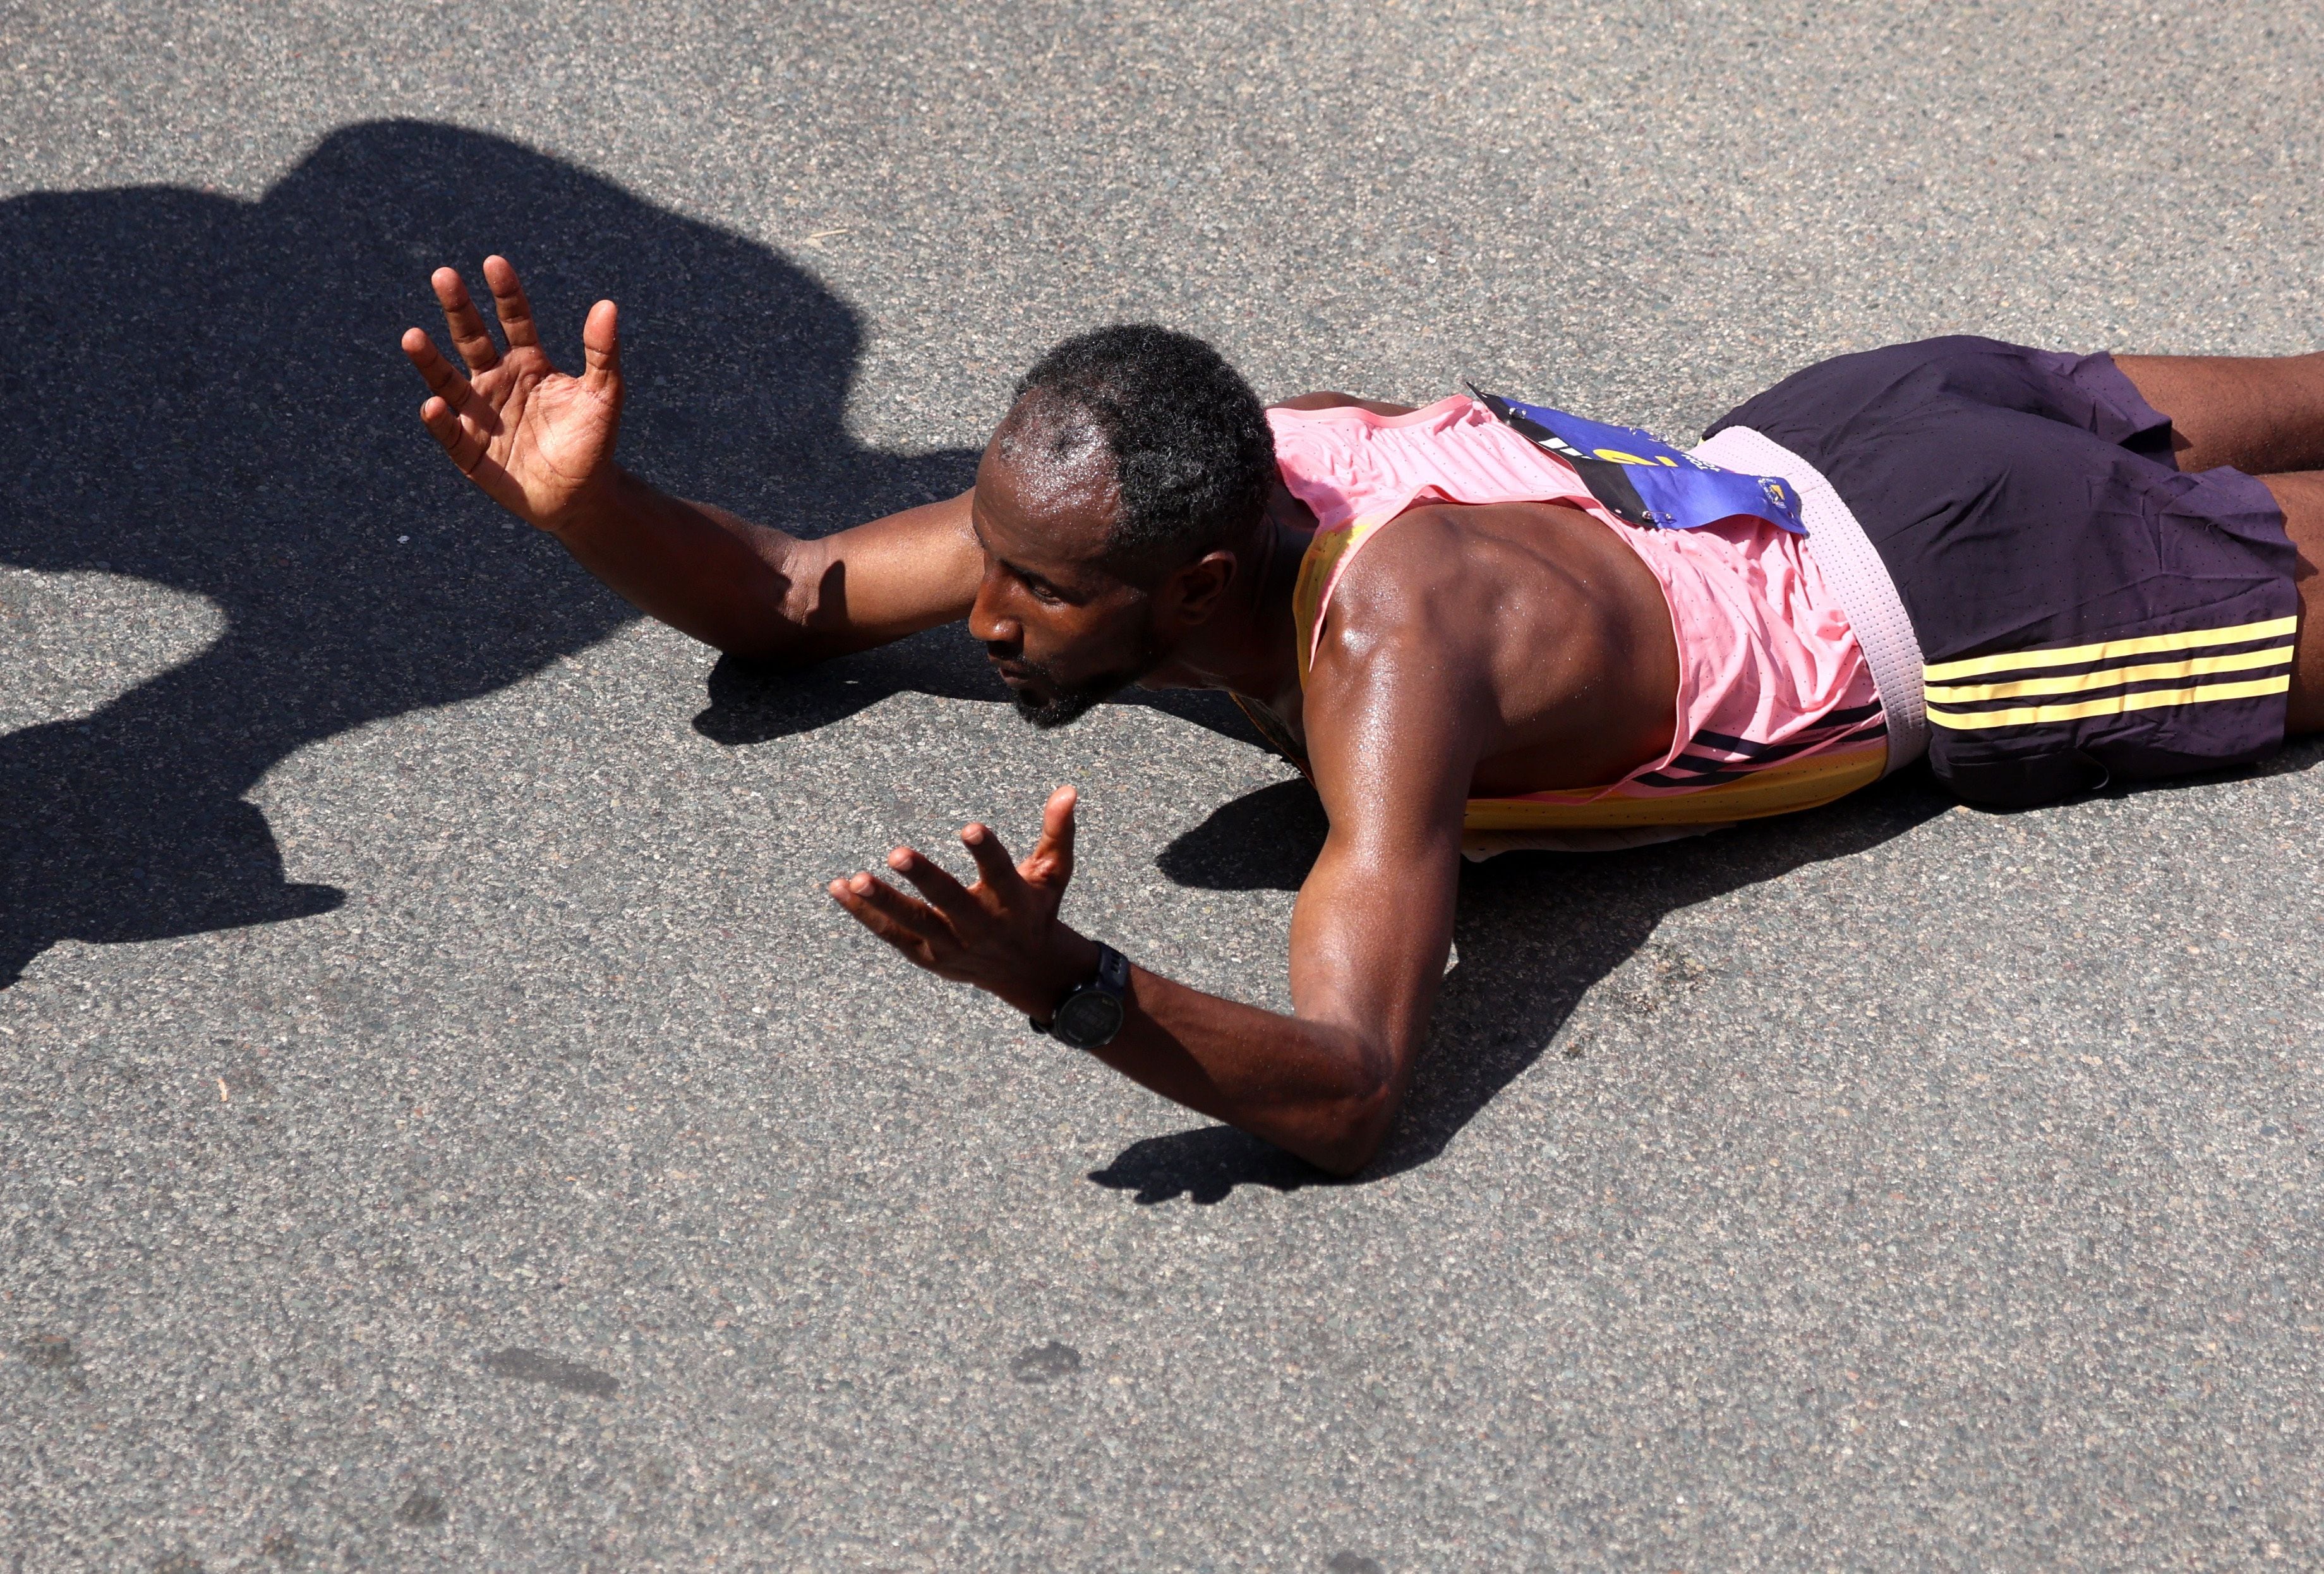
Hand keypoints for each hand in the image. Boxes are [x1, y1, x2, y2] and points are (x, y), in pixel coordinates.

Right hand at [400, 256, 621, 530]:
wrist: (582, 496)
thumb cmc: (592, 442)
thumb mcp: (603, 396)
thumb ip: (602, 353)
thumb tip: (607, 305)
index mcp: (528, 363)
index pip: (514, 320)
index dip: (505, 293)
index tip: (494, 263)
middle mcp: (497, 381)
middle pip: (472, 339)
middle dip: (459, 309)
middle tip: (443, 275)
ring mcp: (480, 414)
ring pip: (448, 381)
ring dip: (430, 360)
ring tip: (413, 336)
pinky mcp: (470, 451)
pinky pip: (451, 433)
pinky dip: (441, 421)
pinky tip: (433, 405)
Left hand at [827, 786, 1099, 1019]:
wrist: (1028, 971)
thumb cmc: (1036, 908)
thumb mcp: (1054, 873)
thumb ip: (1057, 832)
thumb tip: (1067, 789)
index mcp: (1013, 901)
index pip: (1000, 873)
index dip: (986, 852)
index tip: (969, 827)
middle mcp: (981, 926)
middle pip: (950, 902)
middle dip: (925, 879)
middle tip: (897, 853)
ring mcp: (951, 945)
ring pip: (914, 923)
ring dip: (883, 902)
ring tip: (852, 880)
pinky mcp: (927, 957)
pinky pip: (891, 934)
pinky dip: (865, 914)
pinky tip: (838, 889)